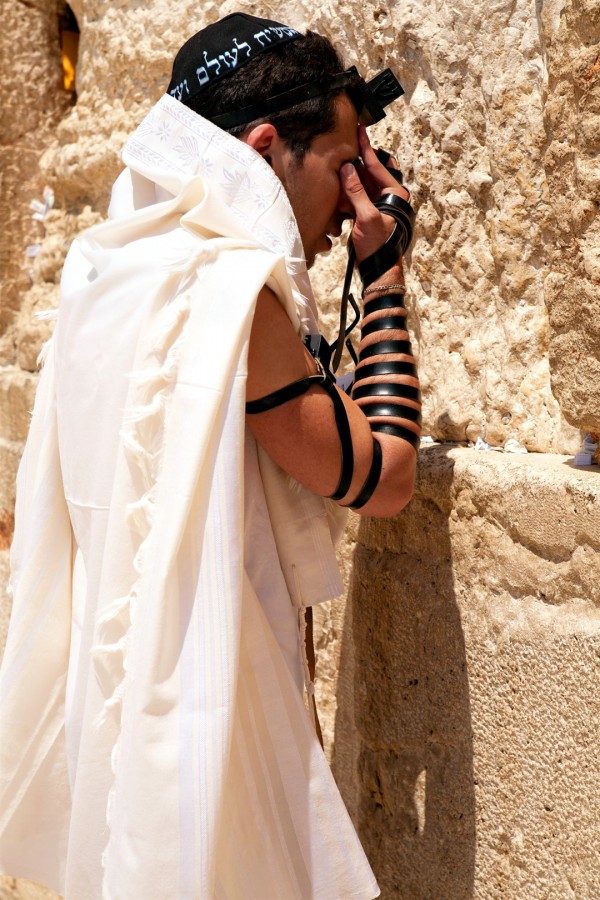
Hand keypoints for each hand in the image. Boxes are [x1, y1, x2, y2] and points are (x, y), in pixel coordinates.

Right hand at [341, 125, 409, 261]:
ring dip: (348, 180)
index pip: (377, 166)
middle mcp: (388, 197)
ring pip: (360, 185)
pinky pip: (356, 198)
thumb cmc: (378, 245)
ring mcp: (377, 205)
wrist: (377, 269)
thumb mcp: (367, 217)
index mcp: (395, 194)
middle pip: (368, 173)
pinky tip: (337, 190)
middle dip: (354, 164)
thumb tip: (348, 168)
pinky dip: (346, 195)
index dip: (367, 148)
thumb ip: (357, 191)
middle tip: (342, 150)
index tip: (360, 131)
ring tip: (336, 169)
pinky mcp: (367, 214)